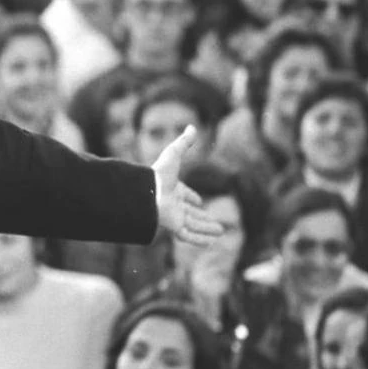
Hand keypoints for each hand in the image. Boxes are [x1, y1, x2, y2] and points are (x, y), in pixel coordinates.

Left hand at [152, 126, 222, 245]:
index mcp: (171, 189)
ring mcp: (173, 217)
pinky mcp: (173, 227)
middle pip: (189, 213)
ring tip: (221, 232)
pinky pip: (188, 236)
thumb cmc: (158, 174)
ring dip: (207, 229)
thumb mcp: (173, 154)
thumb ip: (184, 142)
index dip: (190, 198)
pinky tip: (211, 242)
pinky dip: (200, 239)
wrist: (146, 192)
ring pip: (192, 225)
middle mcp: (172, 204)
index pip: (183, 195)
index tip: (199, 202)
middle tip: (217, 223)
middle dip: (202, 217)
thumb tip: (193, 126)